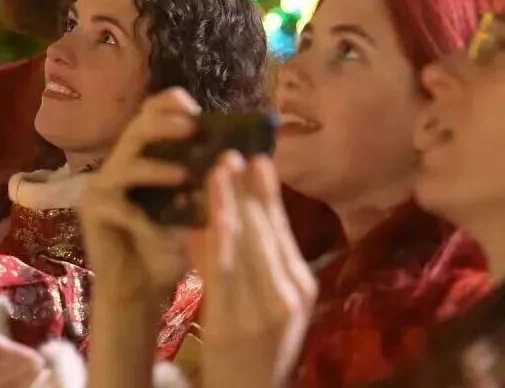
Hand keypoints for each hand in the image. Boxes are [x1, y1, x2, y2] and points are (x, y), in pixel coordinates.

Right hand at [80, 88, 195, 300]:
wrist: (140, 291)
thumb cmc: (168, 249)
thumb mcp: (193, 214)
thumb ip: (205, 187)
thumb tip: (235, 160)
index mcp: (144, 157)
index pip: (151, 115)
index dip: (170, 104)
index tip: (195, 107)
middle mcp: (120, 164)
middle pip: (137, 128)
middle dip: (165, 124)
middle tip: (192, 127)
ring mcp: (103, 186)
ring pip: (127, 162)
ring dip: (157, 166)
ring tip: (184, 174)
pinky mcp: (92, 210)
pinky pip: (118, 203)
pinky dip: (144, 213)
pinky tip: (163, 225)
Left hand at [197, 153, 317, 387]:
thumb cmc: (254, 352)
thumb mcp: (270, 307)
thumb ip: (262, 264)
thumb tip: (240, 212)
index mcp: (302, 289)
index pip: (284, 231)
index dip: (269, 193)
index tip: (257, 158)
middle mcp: (289, 297)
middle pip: (265, 232)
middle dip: (246, 190)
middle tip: (231, 153)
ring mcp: (263, 311)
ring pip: (244, 245)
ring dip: (228, 202)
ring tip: (217, 169)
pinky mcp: (233, 324)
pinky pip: (220, 272)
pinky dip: (211, 238)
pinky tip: (202, 214)